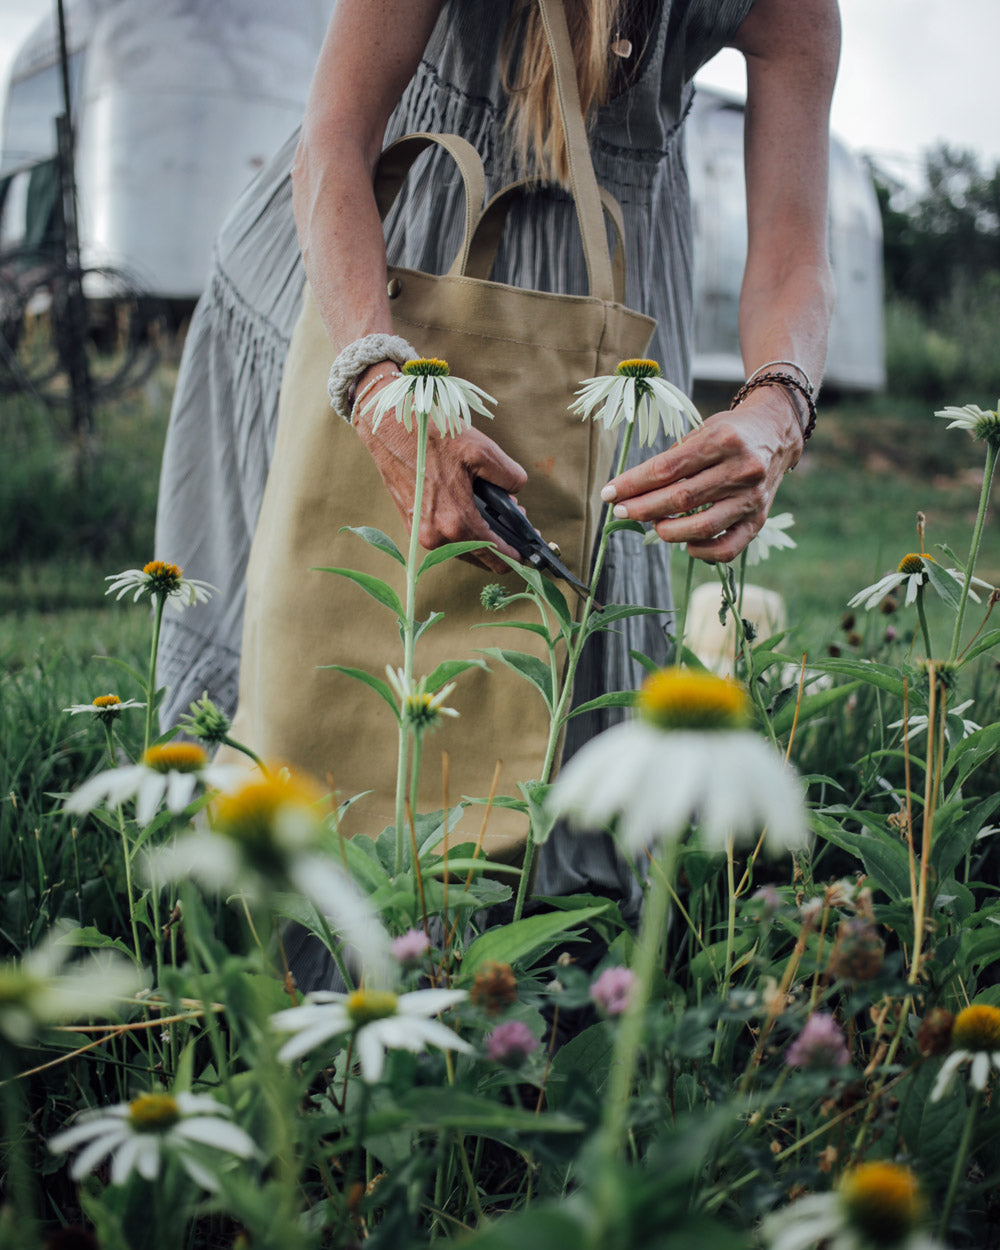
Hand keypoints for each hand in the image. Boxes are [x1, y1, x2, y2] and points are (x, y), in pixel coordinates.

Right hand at [354, 376, 527, 573]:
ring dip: (480, 537)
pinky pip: (444, 539)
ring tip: (492, 511)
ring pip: (461, 549)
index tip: (530, 552)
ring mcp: (420, 534)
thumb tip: (516, 490)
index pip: (496, 555)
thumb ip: (510, 476)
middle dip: (500, 544)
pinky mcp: (411, 526)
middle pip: (479, 556)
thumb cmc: (434, 436)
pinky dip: (460, 530)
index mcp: (456, 521)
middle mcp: (436, 536)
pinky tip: (468, 509)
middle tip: (512, 519)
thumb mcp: (483, 451)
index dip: (517, 555)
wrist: (390, 428)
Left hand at [602, 387, 803, 562]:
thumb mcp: (702, 429)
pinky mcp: (759, 520)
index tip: (608, 494)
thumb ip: (673, 458)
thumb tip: (634, 492)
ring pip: (701, 526)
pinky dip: (701, 552)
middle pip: (680, 498)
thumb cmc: (730, 432)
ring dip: (667, 531)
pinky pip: (728, 548)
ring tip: (653, 525)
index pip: (666, 469)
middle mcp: (741, 469)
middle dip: (642, 509)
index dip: (632, 484)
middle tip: (620, 512)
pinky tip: (685, 544)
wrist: (777, 433)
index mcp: (722, 440)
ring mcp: (752, 497)